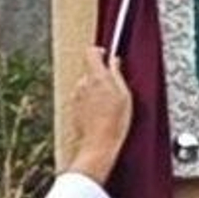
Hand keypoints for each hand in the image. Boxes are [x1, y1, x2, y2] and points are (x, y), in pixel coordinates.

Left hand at [65, 47, 132, 184]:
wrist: (98, 146)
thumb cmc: (114, 123)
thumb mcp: (125, 95)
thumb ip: (117, 73)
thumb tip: (114, 61)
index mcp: (96, 77)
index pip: (91, 52)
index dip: (99, 51)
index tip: (106, 55)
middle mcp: (82, 84)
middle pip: (90, 70)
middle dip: (101, 76)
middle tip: (114, 89)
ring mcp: (76, 96)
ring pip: (86, 85)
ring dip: (96, 91)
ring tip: (109, 106)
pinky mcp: (73, 108)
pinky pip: (83, 99)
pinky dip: (91, 103)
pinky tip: (101, 114)